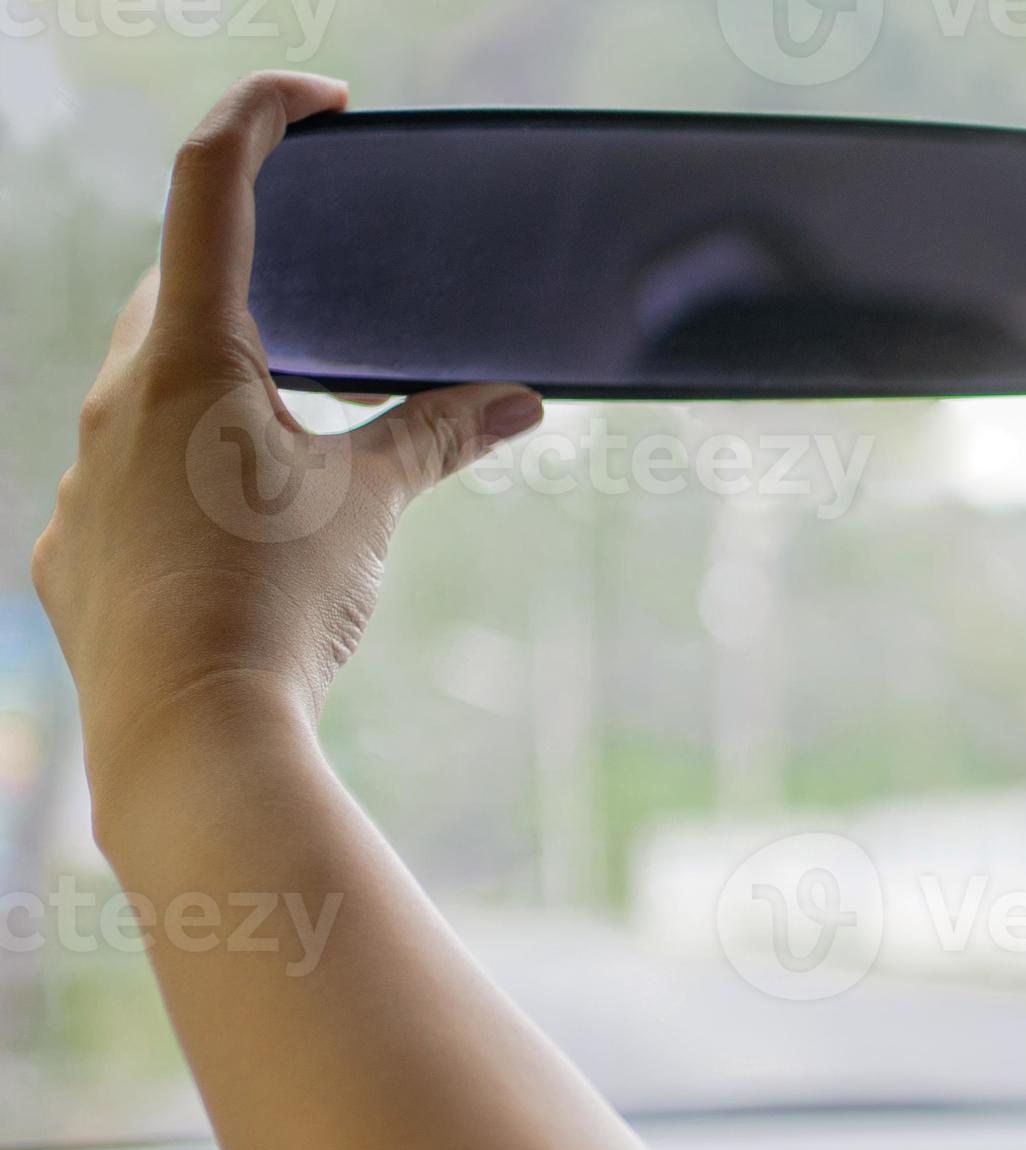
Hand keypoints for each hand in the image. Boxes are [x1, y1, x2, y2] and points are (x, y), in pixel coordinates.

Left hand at [27, 71, 541, 825]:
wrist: (188, 739)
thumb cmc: (278, 607)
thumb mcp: (373, 507)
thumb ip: (438, 436)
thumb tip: (519, 399)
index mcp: (189, 356)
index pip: (212, 183)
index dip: (263, 115)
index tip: (323, 102)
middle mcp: (112, 399)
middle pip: (176, 296)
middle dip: (248, 296)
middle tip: (325, 330)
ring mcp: (82, 479)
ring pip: (143, 395)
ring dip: (215, 401)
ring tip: (289, 462)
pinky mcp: (73, 554)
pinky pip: (123, 489)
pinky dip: (180, 491)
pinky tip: (234, 552)